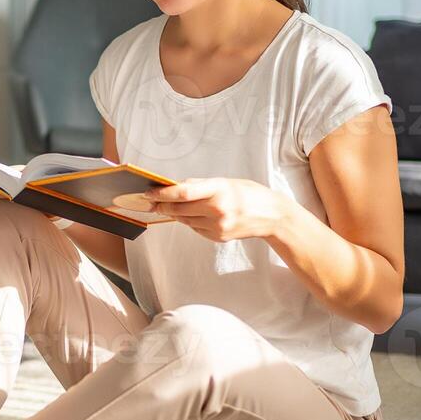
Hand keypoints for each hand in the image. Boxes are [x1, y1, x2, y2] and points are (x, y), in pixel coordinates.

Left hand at [144, 178, 289, 242]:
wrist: (272, 216)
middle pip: (179, 208)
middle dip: (161, 205)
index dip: (162, 193)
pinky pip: (195, 228)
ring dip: (174, 213)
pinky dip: (190, 221)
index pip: (183, 192)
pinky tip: (194, 215)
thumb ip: (201, 185)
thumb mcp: (226, 182)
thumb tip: (175, 186)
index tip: (148, 192)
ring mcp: (218, 226)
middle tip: (150, 201)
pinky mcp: (218, 237)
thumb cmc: (249, 194)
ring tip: (168, 205)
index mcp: (219, 190)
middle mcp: (218, 210)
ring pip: (184, 219)